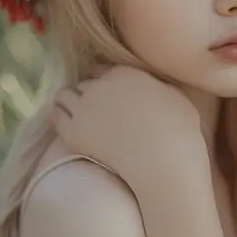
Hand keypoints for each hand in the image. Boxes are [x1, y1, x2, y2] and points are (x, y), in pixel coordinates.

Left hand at [51, 64, 204, 194]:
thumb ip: (158, 85)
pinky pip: (55, 116)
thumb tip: (150, 84)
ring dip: (71, 103)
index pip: (104, 70)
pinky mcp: (74, 132)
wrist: (166, 166)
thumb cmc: (181, 136)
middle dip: (91, 95)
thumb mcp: (178, 99)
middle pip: (86, 83)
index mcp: (126, 73)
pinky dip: (59, 117)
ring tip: (80, 117)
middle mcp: (100, 85)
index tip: (113, 98)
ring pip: (65, 95)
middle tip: (100, 112)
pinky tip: (68, 124)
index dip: (107, 83)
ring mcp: (84, 108)